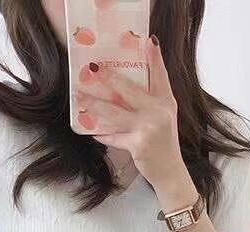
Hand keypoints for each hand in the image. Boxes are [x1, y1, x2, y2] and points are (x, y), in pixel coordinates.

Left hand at [73, 36, 186, 190]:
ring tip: (80, 97)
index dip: (155, 58)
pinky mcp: (138, 144)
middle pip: (129, 90)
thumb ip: (150, 102)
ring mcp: (148, 128)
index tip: (149, 42)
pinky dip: (102, 135)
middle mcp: (159, 112)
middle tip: (93, 68)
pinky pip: (114, 137)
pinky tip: (92, 131)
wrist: (170, 171)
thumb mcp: (164, 117)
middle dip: (109, 78)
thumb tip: (123, 87)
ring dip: (94, 104)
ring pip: (115, 112)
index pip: (161, 76)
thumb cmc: (163, 143)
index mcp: (166, 102)